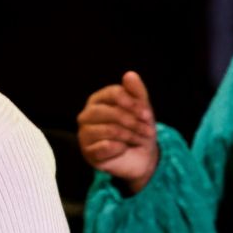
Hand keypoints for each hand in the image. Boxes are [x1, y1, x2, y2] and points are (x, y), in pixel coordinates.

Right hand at [76, 70, 158, 194]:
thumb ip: (136, 92)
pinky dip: (120, 148)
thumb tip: (129, 74)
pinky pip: (105, 147)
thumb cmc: (138, 129)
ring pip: (108, 130)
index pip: (113, 93)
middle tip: (148, 130)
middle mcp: (87, 115)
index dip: (133, 103)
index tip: (147, 114)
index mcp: (98, 100)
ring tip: (139, 139)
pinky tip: (124, 149)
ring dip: (130, 135)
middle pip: (109, 112)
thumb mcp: (142, 109)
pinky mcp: (88, 152)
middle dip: (132, 122)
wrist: (140, 157)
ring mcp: (84, 134)